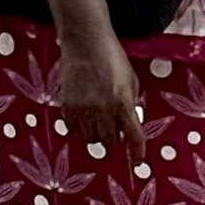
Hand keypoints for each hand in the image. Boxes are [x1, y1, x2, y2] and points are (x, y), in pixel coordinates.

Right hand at [55, 28, 145, 158]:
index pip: (134, 137)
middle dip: (115, 138)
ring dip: (97, 134)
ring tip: (97, 119)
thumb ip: (131, 103)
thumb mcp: (131, 80)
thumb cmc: (112, 58)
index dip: (137, 152)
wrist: (85, 42)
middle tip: (114, 128)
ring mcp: (83, 110)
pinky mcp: (66, 107)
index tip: (137, 162)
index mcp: (123, 103)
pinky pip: (73, 130)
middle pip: (110, 142)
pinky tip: (83, 115)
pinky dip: (80, 128)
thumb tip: (129, 124)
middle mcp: (103, 110)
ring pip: (91, 139)